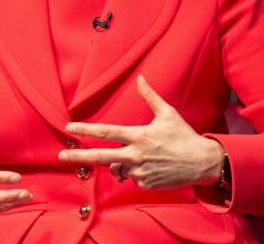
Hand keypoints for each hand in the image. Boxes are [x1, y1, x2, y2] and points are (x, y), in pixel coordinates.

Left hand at [58, 75, 224, 189]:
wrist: (202, 163)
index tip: (69, 127)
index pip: (107, 132)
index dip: (86, 129)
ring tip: (137, 157)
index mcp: (139, 136)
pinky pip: (131, 178)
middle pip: (100, 157)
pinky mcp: (145, 184)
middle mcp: (136, 155)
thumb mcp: (168, 113)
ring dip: (119, 164)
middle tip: (60, 156)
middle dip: (78, 156)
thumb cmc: (184, 136)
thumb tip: (141, 78)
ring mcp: (140, 172)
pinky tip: (150, 166)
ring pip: (117, 169)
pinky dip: (135, 172)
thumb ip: (150, 97)